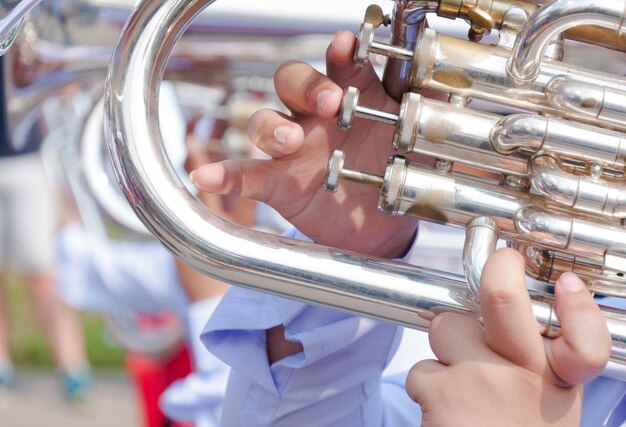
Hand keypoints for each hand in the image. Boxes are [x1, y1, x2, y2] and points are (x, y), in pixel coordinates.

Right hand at [189, 31, 417, 257]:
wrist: (382, 224)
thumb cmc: (396, 173)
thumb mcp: (419, 142)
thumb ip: (430, 110)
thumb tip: (453, 79)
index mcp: (353, 99)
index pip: (340, 66)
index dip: (341, 53)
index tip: (348, 46)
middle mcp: (318, 116)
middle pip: (293, 82)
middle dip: (306, 86)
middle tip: (329, 103)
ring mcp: (294, 149)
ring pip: (265, 121)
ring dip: (270, 126)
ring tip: (288, 142)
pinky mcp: (278, 182)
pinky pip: (246, 174)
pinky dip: (225, 176)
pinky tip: (205, 179)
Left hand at [406, 249, 609, 425]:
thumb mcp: (546, 405)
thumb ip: (540, 361)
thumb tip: (542, 303)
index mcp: (559, 386)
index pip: (586, 342)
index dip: (579, 308)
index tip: (568, 286)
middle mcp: (525, 379)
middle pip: (502, 300)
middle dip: (496, 273)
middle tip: (500, 265)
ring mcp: (481, 382)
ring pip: (448, 328)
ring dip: (448, 348)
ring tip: (464, 382)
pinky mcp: (440, 393)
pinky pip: (422, 368)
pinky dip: (428, 385)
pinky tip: (446, 410)